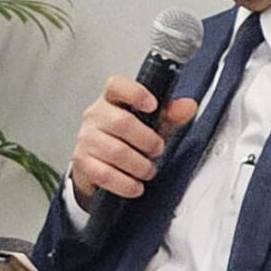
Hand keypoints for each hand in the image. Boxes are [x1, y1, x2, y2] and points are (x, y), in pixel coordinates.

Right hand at [67, 75, 201, 207]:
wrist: (100, 167)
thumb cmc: (127, 140)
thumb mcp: (152, 125)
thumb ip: (171, 115)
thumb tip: (188, 106)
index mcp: (112, 100)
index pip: (117, 85)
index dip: (136, 93)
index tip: (153, 106)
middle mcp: (95, 115)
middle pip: (122, 122)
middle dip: (147, 141)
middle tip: (157, 150)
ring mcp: (86, 139)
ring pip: (116, 151)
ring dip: (139, 165)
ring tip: (148, 170)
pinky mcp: (82, 162)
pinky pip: (105, 174)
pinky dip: (126, 184)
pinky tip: (136, 186)